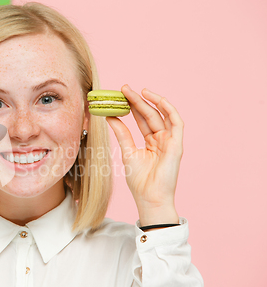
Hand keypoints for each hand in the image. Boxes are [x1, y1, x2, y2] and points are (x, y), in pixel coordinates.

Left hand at [105, 84, 181, 224]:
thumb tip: (109, 116)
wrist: (149, 197)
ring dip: (152, 101)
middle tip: (124, 88)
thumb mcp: (127, 151)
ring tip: (138, 91)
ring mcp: (170, 142)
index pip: (141, 119)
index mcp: (151, 142)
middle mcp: (162, 140)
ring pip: (162, 116)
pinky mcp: (177, 145)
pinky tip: (157, 100)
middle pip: (150, 115)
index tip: (119, 95)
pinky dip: (169, 110)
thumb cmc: (139, 180)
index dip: (132, 106)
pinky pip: (177, 123)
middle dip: (138, 100)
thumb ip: (121, 133)